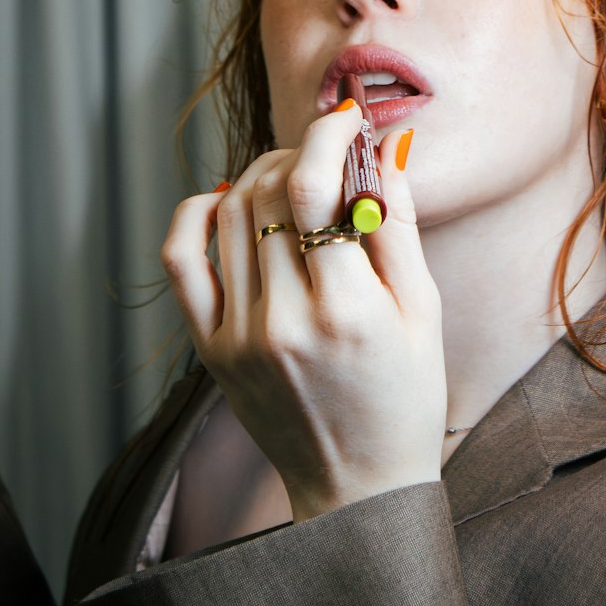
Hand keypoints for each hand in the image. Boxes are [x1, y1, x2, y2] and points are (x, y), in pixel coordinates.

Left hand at [161, 109, 444, 522]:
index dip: (329, 133)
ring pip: (230, 214)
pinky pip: (181, 261)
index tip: (345, 117)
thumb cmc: (406, 396)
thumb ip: (399, 222)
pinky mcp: (210, 350)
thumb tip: (385, 145)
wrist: (357, 488)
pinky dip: (195, 214)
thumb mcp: (424, 309)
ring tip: (293, 175)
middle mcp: (283, 320)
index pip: (316, 183)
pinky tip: (225, 200)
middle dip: (301, 151)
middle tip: (328, 152)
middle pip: (270, 190)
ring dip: (261, 174)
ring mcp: (237, 336)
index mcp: (347, 309)